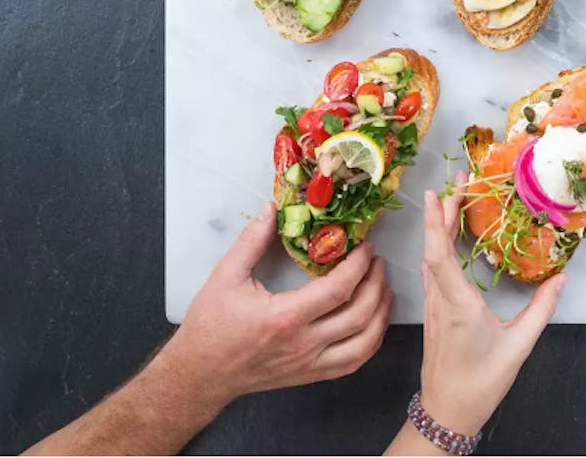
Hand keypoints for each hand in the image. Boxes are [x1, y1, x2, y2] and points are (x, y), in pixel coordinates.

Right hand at [152, 203, 391, 407]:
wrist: (200, 374)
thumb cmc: (210, 327)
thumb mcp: (225, 277)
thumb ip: (251, 241)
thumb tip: (272, 209)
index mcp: (285, 317)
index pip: (338, 290)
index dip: (359, 265)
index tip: (366, 247)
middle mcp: (303, 344)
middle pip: (360, 314)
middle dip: (377, 284)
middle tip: (379, 262)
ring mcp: (310, 364)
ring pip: (364, 343)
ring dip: (382, 314)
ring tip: (385, 288)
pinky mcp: (311, 376)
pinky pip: (353, 363)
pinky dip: (371, 341)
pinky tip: (374, 322)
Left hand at [417, 187, 565, 434]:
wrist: (448, 412)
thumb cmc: (482, 382)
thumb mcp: (519, 346)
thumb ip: (541, 309)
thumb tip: (561, 278)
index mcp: (459, 305)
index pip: (440, 256)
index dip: (435, 223)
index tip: (436, 194)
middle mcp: (440, 301)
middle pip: (433, 249)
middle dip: (439, 213)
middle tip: (454, 183)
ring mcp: (433, 307)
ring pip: (430, 259)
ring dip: (437, 229)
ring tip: (450, 202)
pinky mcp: (433, 313)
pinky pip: (432, 272)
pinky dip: (438, 248)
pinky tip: (446, 241)